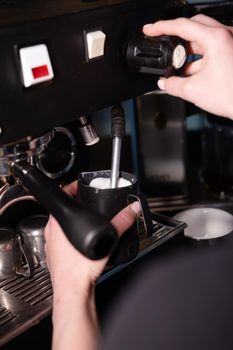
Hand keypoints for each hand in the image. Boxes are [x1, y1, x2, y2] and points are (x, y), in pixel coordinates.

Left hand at [44, 182, 140, 297]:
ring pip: (61, 224)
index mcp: (58, 221)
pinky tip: (82, 241)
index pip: (63, 193)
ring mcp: (51, 242)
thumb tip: (132, 209)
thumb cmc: (80, 268)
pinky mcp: (54, 254)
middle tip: (89, 203)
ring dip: (73, 220)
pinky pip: (61, 239)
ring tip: (88, 221)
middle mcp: (51, 229)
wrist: (73, 291)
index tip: (82, 186)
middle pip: (64, 209)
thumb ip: (122, 221)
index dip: (74, 187)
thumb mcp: (106, 239)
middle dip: (77, 204)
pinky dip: (70, 235)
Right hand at [143, 14, 232, 118]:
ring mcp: (230, 43)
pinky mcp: (231, 53)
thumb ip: (172, 84)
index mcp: (215, 38)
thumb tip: (163, 82)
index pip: (181, 25)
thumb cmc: (232, 95)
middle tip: (162, 43)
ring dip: (187, 51)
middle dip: (175, 36)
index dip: (161, 27)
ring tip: (176, 66)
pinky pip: (211, 48)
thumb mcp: (193, 90)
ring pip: (202, 38)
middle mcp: (225, 36)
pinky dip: (198, 58)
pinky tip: (190, 71)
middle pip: (193, 26)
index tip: (150, 30)